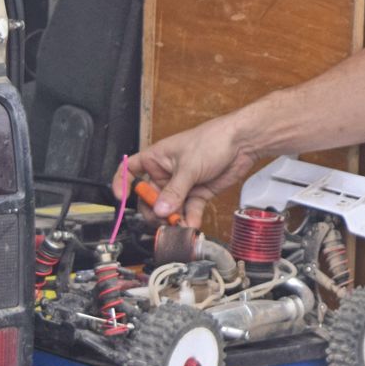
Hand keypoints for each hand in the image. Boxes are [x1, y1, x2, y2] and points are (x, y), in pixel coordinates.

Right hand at [121, 114, 255, 229]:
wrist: (242, 142)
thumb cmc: (213, 139)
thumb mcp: (189, 166)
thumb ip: (174, 191)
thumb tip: (160, 210)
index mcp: (156, 158)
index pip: (129, 171)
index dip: (122, 185)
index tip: (122, 199)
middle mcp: (165, 173)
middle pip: (149, 198)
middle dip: (154, 211)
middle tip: (160, 219)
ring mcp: (181, 185)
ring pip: (169, 208)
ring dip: (172, 219)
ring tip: (178, 225)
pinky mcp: (197, 193)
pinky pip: (188, 210)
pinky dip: (189, 219)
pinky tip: (191, 224)